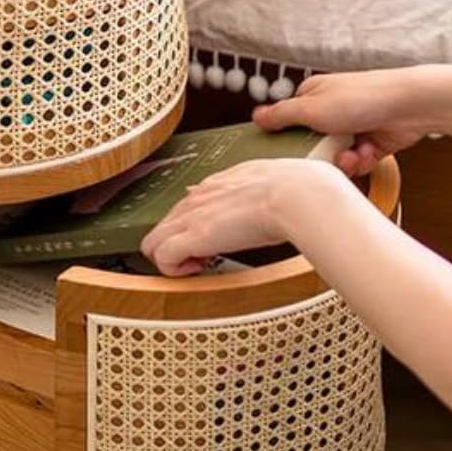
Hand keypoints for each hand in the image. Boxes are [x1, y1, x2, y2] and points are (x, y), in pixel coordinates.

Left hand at [140, 159, 342, 276]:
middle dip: (177, 247)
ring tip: (199, 266)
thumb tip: (285, 187)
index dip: (192, 229)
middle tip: (203, 260)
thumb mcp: (277, 180)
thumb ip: (266, 186)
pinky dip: (174, 270)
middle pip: (161, 226)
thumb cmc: (298, 190)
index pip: (185, 207)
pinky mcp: (193, 236)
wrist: (299, 194)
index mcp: (217, 185)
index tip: (212, 243)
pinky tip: (198, 269)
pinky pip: (161, 257)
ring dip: (172, 261)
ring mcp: (192, 216)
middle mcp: (198, 198)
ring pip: (152, 242)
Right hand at [253, 69, 428, 176]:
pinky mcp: (371, 142)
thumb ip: (281, 115)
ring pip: (334, 156)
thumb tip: (256, 116)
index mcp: (313, 95)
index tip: (283, 151)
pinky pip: (355, 162)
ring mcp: (353, 126)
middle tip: (321, 156)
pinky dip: (360, 161)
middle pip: (312, 142)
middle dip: (318, 154)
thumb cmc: (362, 98)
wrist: (410, 105)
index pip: (289, 118)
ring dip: (342, 161)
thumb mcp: (310, 108)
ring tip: (350, 156)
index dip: (286, 136)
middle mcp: (332, 110)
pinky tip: (366, 153)